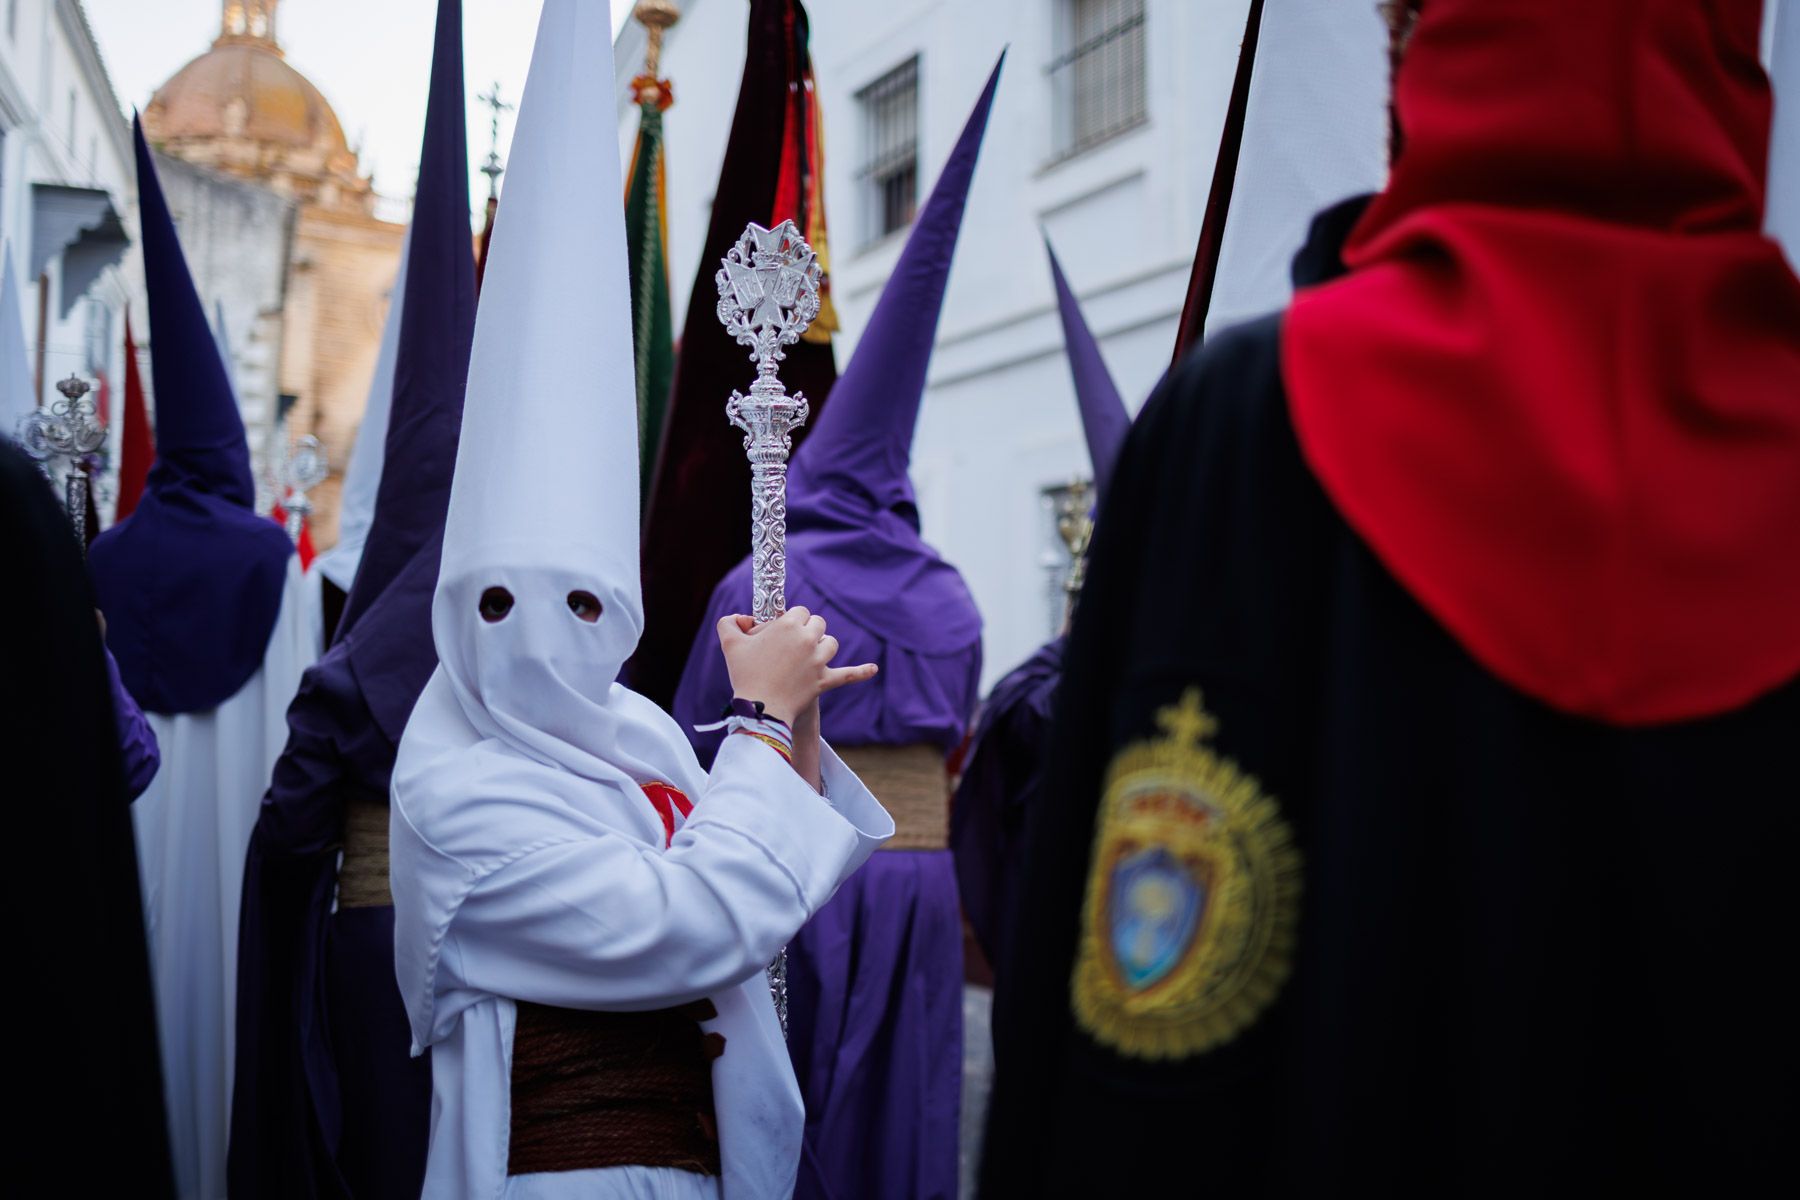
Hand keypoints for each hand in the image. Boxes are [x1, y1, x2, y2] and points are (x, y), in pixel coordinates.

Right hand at [716, 607, 877, 725]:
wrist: (759, 709)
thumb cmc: (744, 675)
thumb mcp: (730, 644)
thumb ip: (729, 623)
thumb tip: (740, 618)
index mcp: (787, 625)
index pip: (799, 612)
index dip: (788, 622)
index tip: (777, 634)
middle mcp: (807, 639)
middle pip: (817, 623)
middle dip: (806, 631)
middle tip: (790, 646)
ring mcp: (819, 660)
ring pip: (830, 643)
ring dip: (822, 647)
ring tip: (808, 656)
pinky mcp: (825, 680)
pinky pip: (848, 674)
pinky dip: (861, 672)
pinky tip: (873, 669)